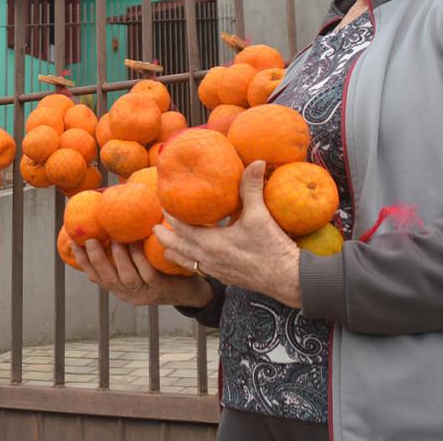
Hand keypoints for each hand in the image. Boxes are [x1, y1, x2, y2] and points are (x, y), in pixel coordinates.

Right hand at [71, 237, 213, 307]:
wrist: (192, 291)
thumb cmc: (163, 271)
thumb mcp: (140, 266)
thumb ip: (126, 253)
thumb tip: (111, 222)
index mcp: (120, 289)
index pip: (95, 277)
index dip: (83, 261)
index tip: (73, 243)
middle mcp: (128, 294)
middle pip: (107, 278)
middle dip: (96, 259)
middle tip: (89, 240)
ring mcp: (144, 293)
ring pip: (126, 276)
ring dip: (117, 256)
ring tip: (114, 238)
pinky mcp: (159, 288)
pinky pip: (146, 273)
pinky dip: (139, 258)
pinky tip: (136, 243)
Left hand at [154, 160, 302, 307]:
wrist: (289, 280)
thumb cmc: (273, 250)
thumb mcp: (260, 216)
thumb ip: (252, 188)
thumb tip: (254, 162)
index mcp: (211, 243)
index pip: (181, 228)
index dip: (170, 217)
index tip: (162, 205)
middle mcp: (209, 259)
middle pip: (177, 248)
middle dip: (164, 238)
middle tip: (152, 229)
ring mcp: (217, 271)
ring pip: (188, 263)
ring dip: (176, 253)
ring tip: (166, 247)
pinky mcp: (227, 278)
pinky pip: (201, 270)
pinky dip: (192, 263)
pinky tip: (197, 260)